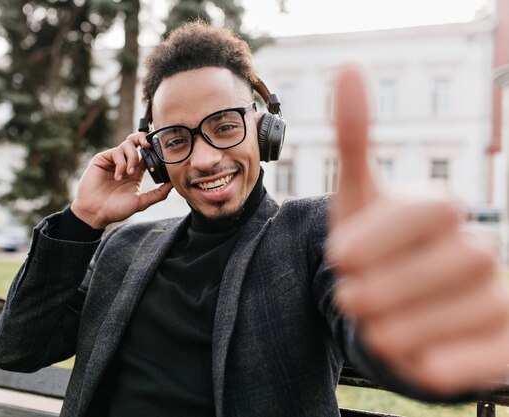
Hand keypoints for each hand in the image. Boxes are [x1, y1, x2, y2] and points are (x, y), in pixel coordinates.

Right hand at [71, 133, 172, 228]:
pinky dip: (120, 163)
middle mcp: (125, 163)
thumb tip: (173, 185)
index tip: (161, 153)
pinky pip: (115, 152)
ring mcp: (113, 160)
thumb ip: (157, 194)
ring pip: (127, 145)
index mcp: (136, 172)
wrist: (95, 212)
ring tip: (130, 173)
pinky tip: (118, 176)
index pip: (147, 154)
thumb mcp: (141, 202)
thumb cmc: (116, 209)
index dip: (154, 151)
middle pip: (136, 141)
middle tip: (148, 145)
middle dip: (143, 138)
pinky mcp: (102, 159)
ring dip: (132, 157)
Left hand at [327, 64, 508, 394]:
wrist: (391, 308)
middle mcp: (476, 244)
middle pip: (454, 259)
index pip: (427, 210)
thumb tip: (350, 67)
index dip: (379, 235)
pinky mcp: (505, 339)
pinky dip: (456, 361)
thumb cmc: (371, 250)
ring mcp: (497, 291)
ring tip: (373, 331)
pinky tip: (418, 366)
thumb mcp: (355, 199)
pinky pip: (498, 351)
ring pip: (472, 305)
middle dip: (392, 283)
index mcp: (438, 209)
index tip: (335, 257)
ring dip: (413, 323)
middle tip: (347, 298)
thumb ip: (354, 139)